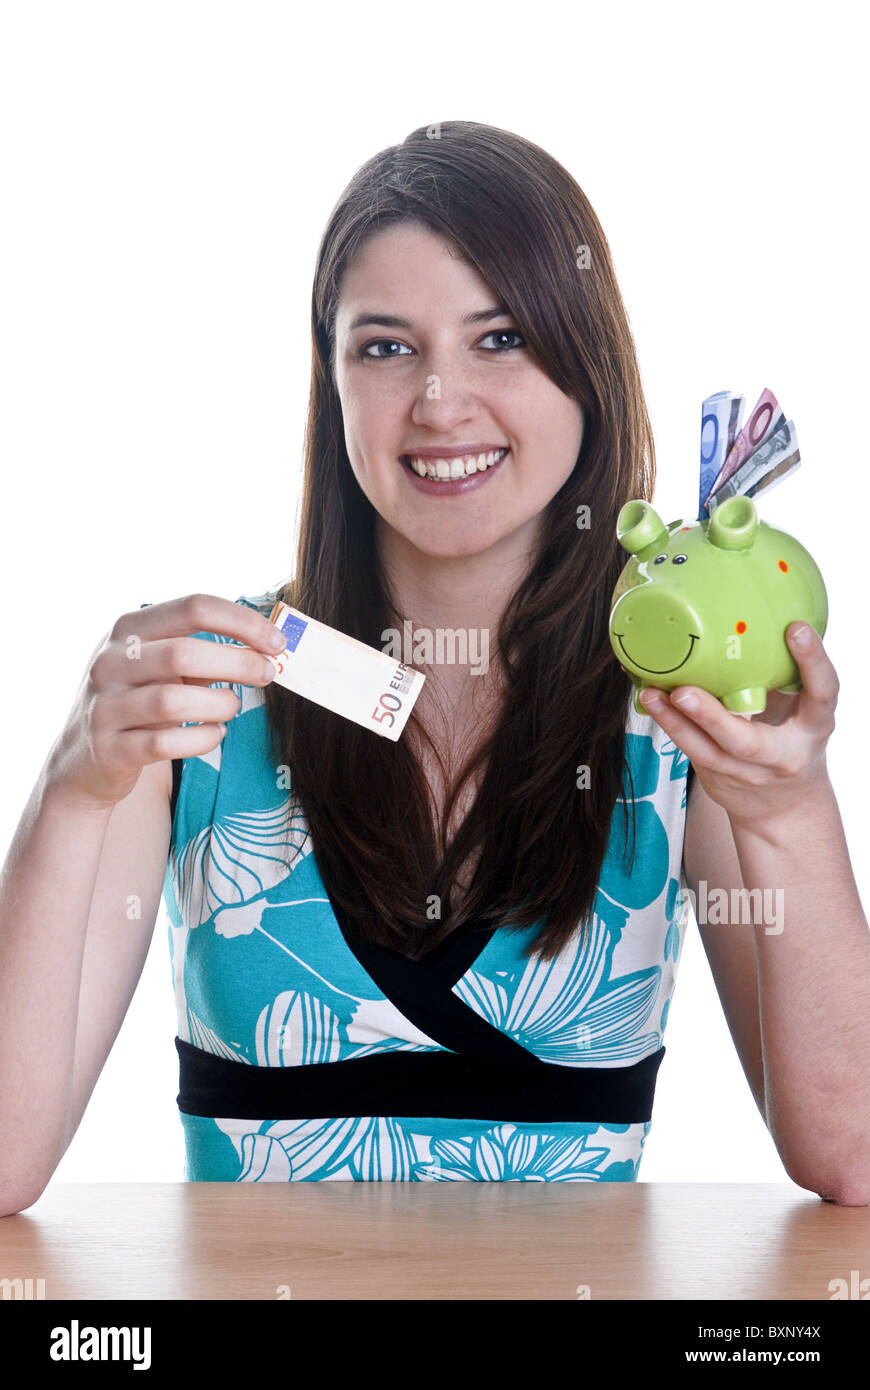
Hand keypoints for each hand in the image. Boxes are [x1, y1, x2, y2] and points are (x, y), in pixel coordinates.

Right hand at [45, 594, 283, 810]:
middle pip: (185, 652)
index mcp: (128, 629)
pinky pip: (165, 744)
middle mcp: (110, 661)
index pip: (193, 607)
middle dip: (238, 663)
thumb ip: (203, 653)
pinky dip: (202, 739)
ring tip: (232, 707)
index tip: (277, 642)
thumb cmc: (139, 703)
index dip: (243, 622)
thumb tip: (267, 648)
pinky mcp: (109, 749)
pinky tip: (215, 734)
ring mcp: (105, 706)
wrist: (83, 760)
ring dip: (220, 704)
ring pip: (173, 700)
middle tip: (267, 674)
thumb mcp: (160, 668)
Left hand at [638, 623, 837, 833]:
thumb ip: (788, 676)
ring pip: (706, 752)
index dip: (812, 662)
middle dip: (712, 717)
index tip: (795, 629)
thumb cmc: (792, 741)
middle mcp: (782, 756)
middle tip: (684, 692)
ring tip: (653, 694)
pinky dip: (670, 726)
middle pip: (746, 741)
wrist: (785, 808)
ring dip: (675, 723)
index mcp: (814, 728)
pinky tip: (652, 701)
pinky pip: (690, 751)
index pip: (822, 693)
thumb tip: (763, 616)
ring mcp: (746, 773)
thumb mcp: (803, 711)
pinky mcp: (718, 779)